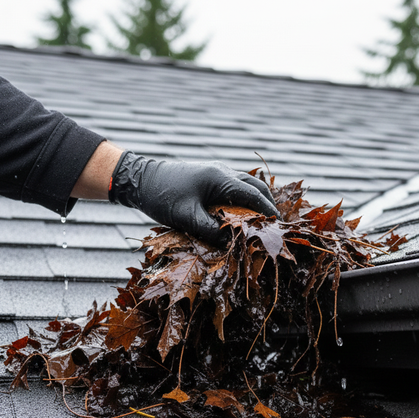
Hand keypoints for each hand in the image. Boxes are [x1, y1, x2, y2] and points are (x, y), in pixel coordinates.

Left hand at [108, 152, 277, 242]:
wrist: (139, 178)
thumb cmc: (162, 196)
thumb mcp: (186, 217)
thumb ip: (210, 231)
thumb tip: (231, 245)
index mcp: (221, 179)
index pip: (254, 195)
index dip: (268, 211)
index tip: (279, 225)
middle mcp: (223, 172)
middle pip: (256, 187)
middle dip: (267, 205)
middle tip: (274, 225)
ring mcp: (217, 173)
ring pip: (246, 185)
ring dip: (256, 201)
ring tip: (261, 221)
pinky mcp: (209, 177)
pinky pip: (235, 187)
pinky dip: (244, 199)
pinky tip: (239, 214)